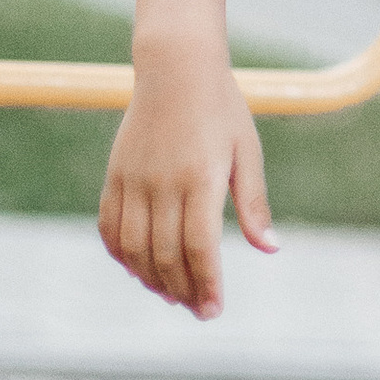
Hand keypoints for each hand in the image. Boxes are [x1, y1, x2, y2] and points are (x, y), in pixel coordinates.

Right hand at [98, 32, 274, 316]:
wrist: (176, 68)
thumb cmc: (222, 110)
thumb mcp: (247, 152)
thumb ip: (253, 204)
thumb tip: (270, 249)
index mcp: (201, 178)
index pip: (200, 248)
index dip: (206, 284)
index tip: (213, 310)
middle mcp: (163, 183)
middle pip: (166, 255)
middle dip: (183, 290)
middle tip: (199, 310)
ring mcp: (134, 179)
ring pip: (134, 248)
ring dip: (151, 279)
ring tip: (172, 295)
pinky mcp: (115, 175)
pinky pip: (110, 227)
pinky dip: (121, 255)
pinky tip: (139, 270)